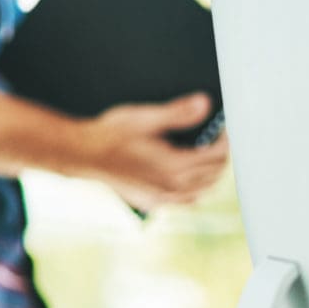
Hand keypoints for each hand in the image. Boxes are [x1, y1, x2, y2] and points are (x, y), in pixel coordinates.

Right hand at [70, 93, 228, 208]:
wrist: (83, 154)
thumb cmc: (111, 134)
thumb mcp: (146, 118)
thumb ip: (178, 112)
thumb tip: (205, 104)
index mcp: (175, 166)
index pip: (217, 156)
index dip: (225, 139)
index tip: (224, 127)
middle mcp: (172, 187)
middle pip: (214, 174)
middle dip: (221, 155)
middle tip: (219, 138)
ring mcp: (162, 198)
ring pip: (202, 190)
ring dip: (211, 174)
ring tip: (209, 155)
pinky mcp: (151, 203)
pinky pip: (185, 201)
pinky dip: (195, 190)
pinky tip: (190, 178)